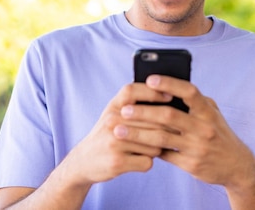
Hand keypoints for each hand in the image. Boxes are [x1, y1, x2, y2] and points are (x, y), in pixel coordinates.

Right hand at [59, 82, 173, 186]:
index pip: (132, 91)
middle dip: (166, 129)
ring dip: (155, 148)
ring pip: (154, 144)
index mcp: (112, 107)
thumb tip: (170, 97)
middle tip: (171, 132)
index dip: (153, 92)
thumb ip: (134, 104)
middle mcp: (111, 122)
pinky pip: (147, 161)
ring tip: (145, 148)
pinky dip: (146, 162)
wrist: (83, 161)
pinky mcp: (118, 162)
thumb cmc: (107, 134)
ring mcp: (114, 142)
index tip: (170, 96)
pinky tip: (137, 160)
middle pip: (152, 121)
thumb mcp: (114, 113)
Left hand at [116, 75, 254, 188]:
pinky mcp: (191, 164)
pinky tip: (133, 145)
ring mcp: (197, 147)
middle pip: (169, 116)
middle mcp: (204, 127)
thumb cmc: (218, 133)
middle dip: (143, 112)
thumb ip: (194, 101)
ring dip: (137, 134)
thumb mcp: (212, 114)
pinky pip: (164, 155)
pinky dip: (148, 149)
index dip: (169, 83)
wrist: (237, 165)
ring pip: (161, 138)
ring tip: (119, 130)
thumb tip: (167, 86)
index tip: (149, 79)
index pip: (189, 91)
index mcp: (208, 111)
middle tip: (124, 109)